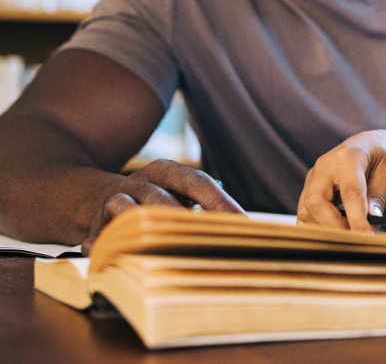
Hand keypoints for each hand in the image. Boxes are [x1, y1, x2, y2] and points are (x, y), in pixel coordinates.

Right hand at [82, 159, 243, 253]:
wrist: (92, 197)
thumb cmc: (153, 199)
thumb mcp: (175, 193)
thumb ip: (201, 206)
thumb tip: (239, 229)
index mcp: (165, 171)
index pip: (197, 182)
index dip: (220, 202)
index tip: (243, 224)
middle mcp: (139, 184)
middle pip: (161, 199)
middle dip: (184, 223)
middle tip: (208, 244)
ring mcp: (113, 204)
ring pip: (128, 215)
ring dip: (147, 234)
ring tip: (167, 252)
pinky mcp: (93, 228)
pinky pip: (100, 240)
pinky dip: (110, 251)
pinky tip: (125, 264)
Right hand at [297, 130, 385, 231]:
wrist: (371, 147)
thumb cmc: (384, 159)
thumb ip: (379, 196)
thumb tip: (372, 219)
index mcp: (348, 156)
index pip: (350, 192)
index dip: (357, 218)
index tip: (366, 237)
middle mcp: (324, 165)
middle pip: (316, 202)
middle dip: (335, 226)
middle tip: (357, 238)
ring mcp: (312, 178)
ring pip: (305, 212)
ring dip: (325, 229)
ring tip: (350, 234)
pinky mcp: (308, 190)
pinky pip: (304, 215)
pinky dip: (317, 228)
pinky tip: (337, 232)